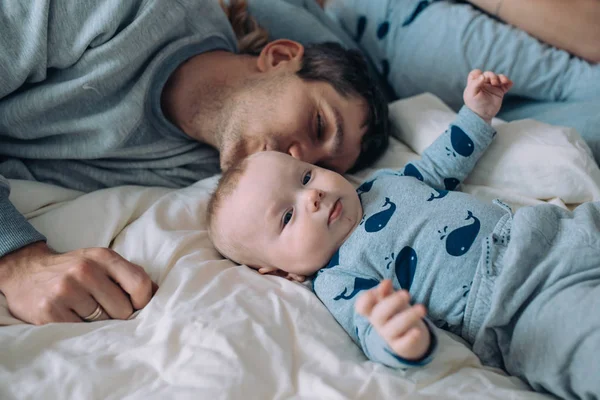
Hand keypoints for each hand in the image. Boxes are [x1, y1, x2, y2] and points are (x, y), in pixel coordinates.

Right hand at [0, 242, 155, 324]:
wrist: (26, 273)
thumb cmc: (75, 270)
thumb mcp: (102, 262)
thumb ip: (130, 275)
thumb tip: (160, 294)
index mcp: (103, 257)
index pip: (139, 283)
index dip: (144, 302)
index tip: (137, 308)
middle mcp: (85, 270)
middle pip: (123, 309)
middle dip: (118, 315)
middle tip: (104, 309)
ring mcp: (66, 290)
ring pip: (103, 322)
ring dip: (99, 323)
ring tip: (86, 311)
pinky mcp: (50, 311)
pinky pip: (81, 331)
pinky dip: (82, 330)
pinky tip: (74, 318)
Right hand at [355, 279, 429, 360]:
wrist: (408, 335)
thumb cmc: (396, 311)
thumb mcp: (390, 299)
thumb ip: (386, 290)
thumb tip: (386, 282)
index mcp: (373, 310)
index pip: (362, 307)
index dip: (364, 301)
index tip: (373, 293)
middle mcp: (378, 323)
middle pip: (378, 315)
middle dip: (392, 303)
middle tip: (406, 293)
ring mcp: (388, 336)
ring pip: (393, 328)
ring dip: (408, 317)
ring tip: (422, 308)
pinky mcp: (400, 346)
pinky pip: (402, 345)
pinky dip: (409, 338)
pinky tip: (418, 331)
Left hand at [463, 69, 512, 123]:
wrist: (482, 116)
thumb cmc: (474, 105)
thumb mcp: (471, 94)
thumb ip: (475, 83)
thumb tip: (483, 76)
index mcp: (474, 83)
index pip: (476, 73)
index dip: (478, 74)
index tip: (482, 79)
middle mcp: (483, 83)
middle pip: (488, 74)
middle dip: (492, 76)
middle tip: (494, 83)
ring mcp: (492, 87)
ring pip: (498, 78)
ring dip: (502, 77)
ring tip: (503, 81)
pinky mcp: (499, 92)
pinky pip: (505, 84)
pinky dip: (508, 83)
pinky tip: (509, 84)